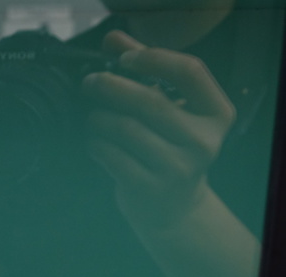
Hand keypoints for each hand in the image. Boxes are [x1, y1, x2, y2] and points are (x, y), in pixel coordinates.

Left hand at [82, 30, 235, 234]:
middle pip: (150, 102)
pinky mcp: (151, 189)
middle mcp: (204, 141)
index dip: (153, 59)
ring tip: (92, 119)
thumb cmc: (167, 148)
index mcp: (217, 114)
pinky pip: (112, 156)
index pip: (190, 71)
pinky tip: (94, 143)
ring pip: (126, 129)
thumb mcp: (169, 110)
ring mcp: (179, 168)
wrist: (173, 209)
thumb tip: (113, 38)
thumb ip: (145, 72)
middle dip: (111, 87)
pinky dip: (96, 144)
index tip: (123, 58)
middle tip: (89, 83)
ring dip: (99, 119)